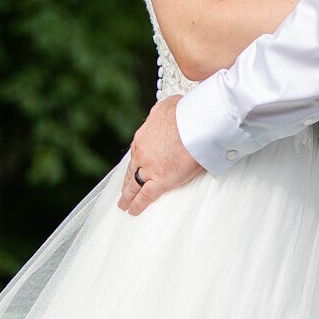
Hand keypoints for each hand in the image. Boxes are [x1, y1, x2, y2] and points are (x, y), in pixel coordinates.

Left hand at [119, 95, 203, 214]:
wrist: (195, 123)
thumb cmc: (186, 113)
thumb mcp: (166, 107)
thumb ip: (160, 115)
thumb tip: (162, 115)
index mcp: (143, 137)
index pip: (136, 154)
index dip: (134, 163)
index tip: (134, 168)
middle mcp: (141, 153)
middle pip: (131, 171)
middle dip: (126, 181)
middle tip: (123, 191)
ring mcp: (149, 168)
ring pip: (133, 185)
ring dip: (127, 196)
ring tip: (124, 204)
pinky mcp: (160, 180)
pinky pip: (145, 196)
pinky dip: (137, 205)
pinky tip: (133, 211)